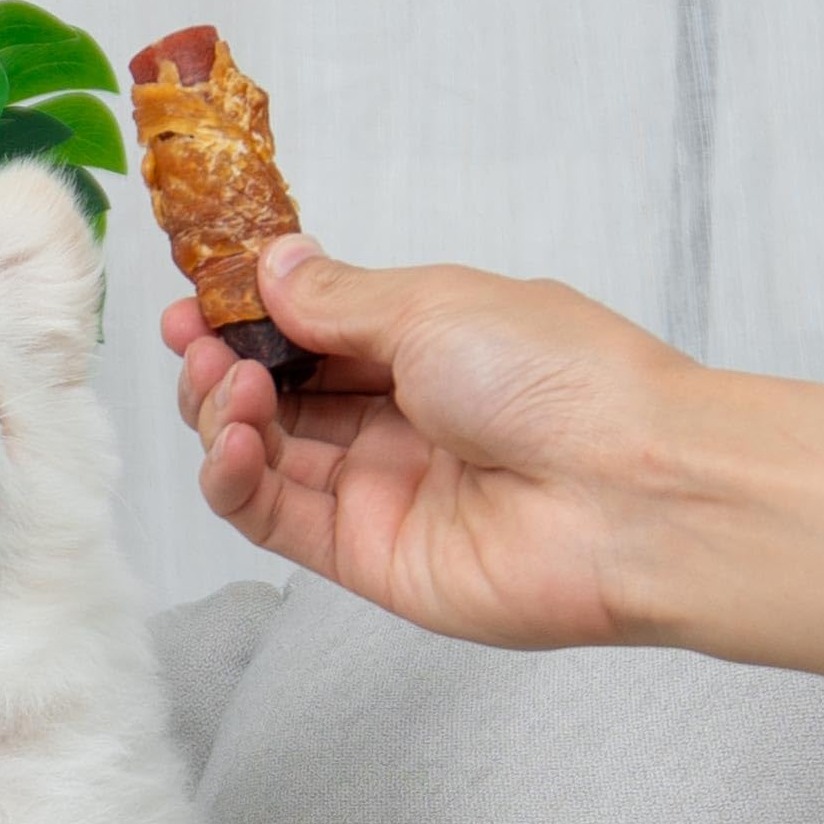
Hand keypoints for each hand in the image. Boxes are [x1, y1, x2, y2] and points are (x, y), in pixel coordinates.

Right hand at [164, 239, 694, 649]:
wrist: (629, 492)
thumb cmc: (560, 380)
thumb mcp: (434, 305)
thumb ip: (337, 299)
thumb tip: (272, 266)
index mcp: (428, 347)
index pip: (312, 333)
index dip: (249, 316)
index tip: (197, 295)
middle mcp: (400, 420)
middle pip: (279, 396)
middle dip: (223, 362)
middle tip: (194, 338)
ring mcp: (379, 492)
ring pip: (266, 456)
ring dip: (223, 415)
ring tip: (223, 384)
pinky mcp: (364, 557)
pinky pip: (274, 519)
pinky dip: (233, 479)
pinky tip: (229, 440)